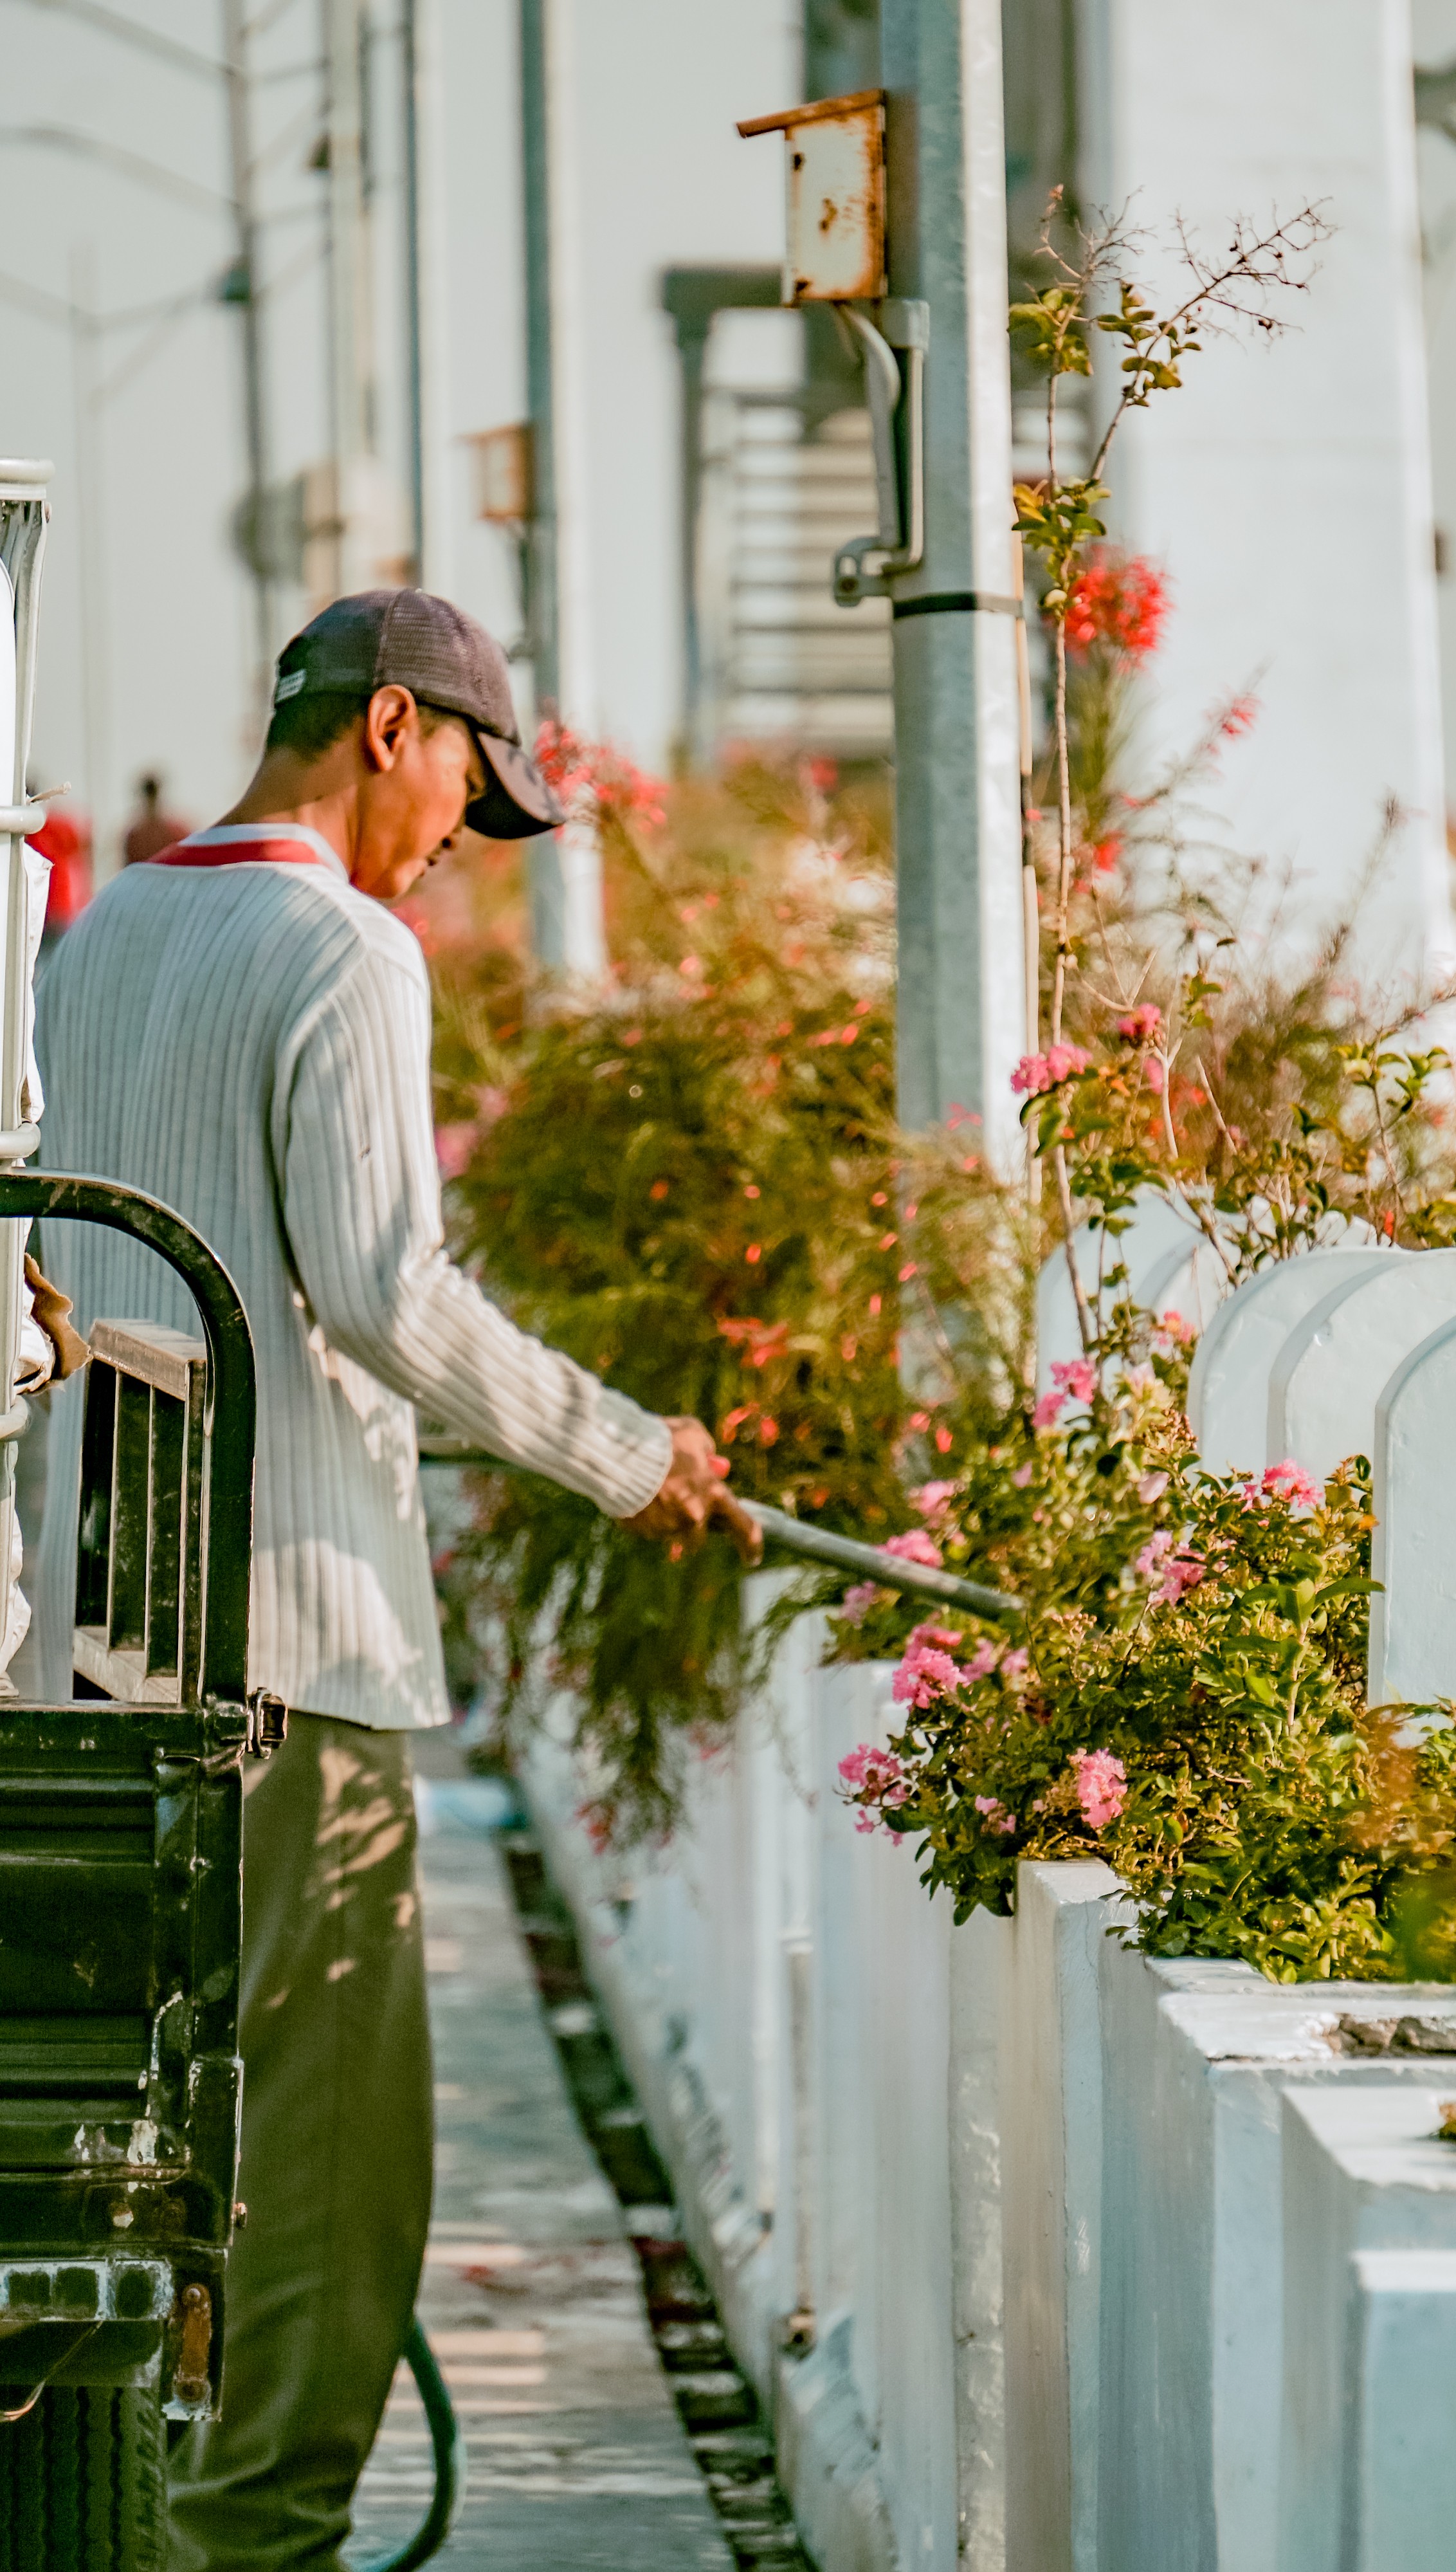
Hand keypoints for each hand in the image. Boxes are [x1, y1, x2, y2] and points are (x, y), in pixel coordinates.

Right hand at [619, 1416, 763, 1564]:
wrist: (620, 1450)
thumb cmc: (662, 1438)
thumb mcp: (694, 1434)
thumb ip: (707, 1450)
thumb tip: (714, 1466)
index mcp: (713, 1494)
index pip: (744, 1528)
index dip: (751, 1546)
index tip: (752, 1559)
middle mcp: (693, 1516)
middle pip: (699, 1539)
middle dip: (693, 1529)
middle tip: (682, 1511)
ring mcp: (666, 1527)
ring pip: (670, 1534)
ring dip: (666, 1520)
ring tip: (652, 1493)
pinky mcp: (641, 1530)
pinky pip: (646, 1529)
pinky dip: (645, 1517)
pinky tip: (636, 1494)